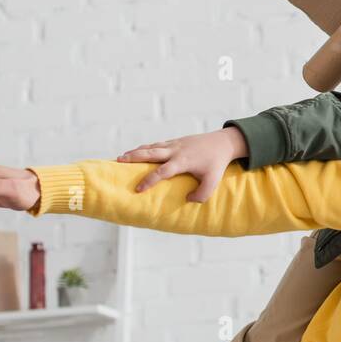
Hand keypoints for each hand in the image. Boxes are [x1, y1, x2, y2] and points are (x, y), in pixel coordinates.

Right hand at [116, 127, 247, 202]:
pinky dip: (145, 148)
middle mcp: (175, 151)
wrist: (222, 142)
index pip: (162, 171)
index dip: (149, 180)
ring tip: (121, 157)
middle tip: (118, 161)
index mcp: (183, 161)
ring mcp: (174, 144)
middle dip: (134, 157)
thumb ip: (202, 194)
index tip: (137, 189)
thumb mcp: (213, 181)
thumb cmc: (217, 163)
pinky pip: (156, 144)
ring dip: (136, 152)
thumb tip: (188, 199)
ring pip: (151, 147)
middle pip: (150, 153)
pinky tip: (137, 153)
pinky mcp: (174, 142)